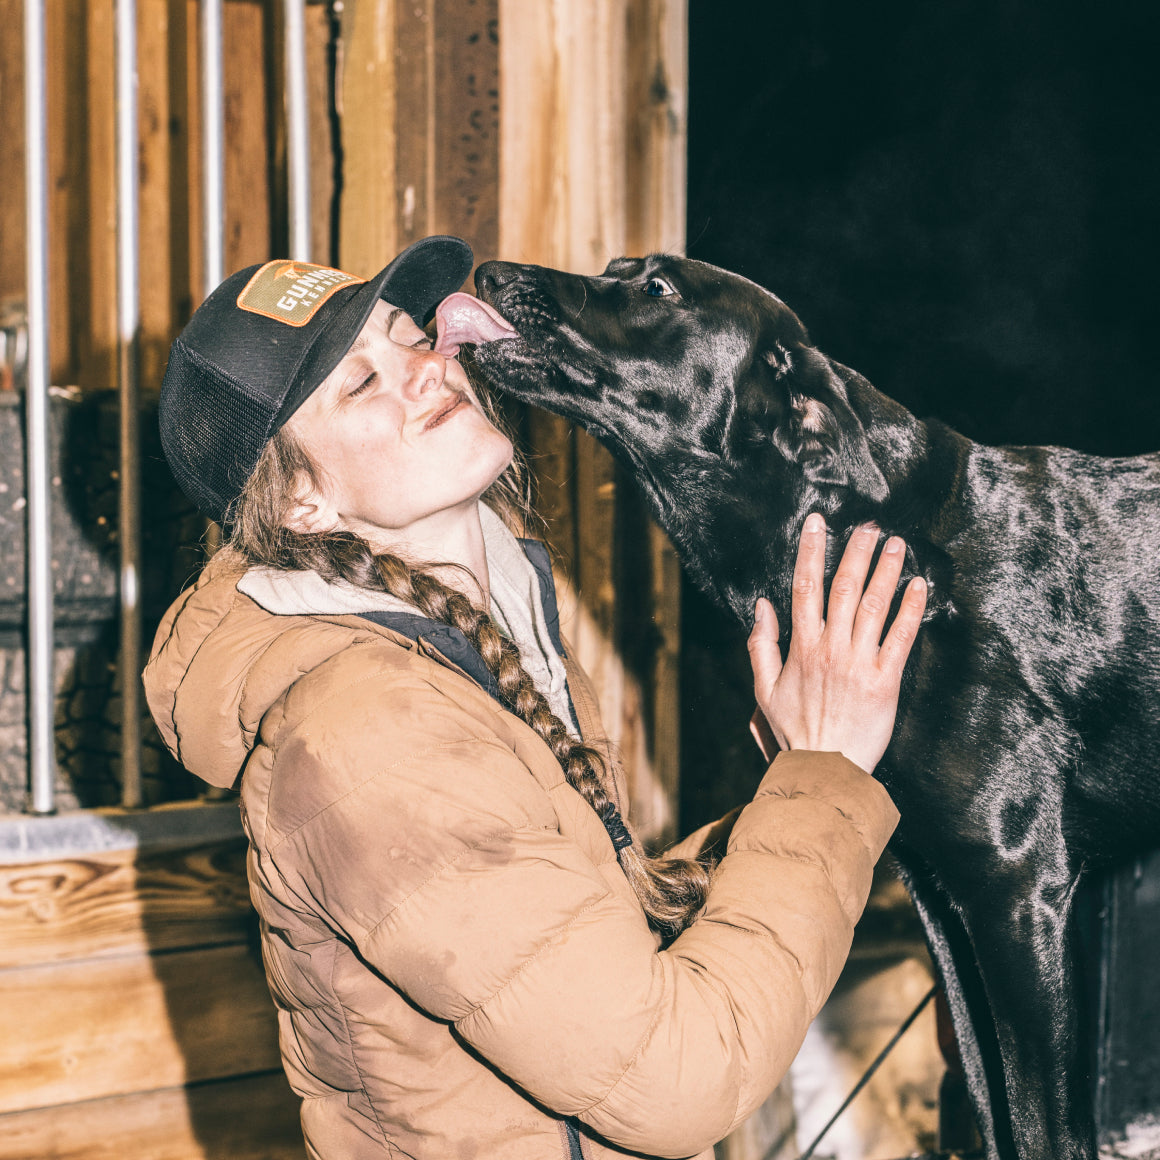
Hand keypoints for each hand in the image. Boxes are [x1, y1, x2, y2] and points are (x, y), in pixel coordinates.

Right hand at [747, 513, 927, 773]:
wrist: (823, 768)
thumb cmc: (794, 731)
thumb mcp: (764, 689)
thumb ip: (762, 645)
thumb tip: (762, 606)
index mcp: (801, 647)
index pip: (805, 587)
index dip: (811, 552)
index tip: (818, 524)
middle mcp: (830, 648)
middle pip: (844, 588)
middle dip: (856, 551)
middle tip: (869, 525)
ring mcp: (858, 663)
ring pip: (873, 606)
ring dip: (886, 571)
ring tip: (896, 544)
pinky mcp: (885, 681)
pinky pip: (900, 638)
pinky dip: (911, 610)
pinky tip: (919, 586)